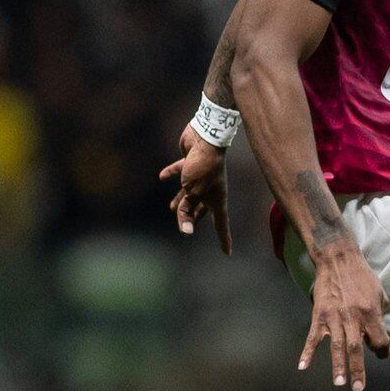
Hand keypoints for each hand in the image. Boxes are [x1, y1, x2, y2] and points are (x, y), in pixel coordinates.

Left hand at [161, 123, 231, 253]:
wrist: (205, 138)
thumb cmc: (202, 167)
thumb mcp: (193, 193)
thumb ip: (187, 210)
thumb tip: (185, 229)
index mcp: (216, 199)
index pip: (221, 224)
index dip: (224, 239)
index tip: (227, 252)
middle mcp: (210, 189)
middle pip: (202, 208)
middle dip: (193, 217)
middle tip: (187, 228)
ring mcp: (201, 176)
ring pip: (189, 193)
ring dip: (180, 200)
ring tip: (170, 207)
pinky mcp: (191, 164)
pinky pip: (180, 171)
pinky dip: (172, 174)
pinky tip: (162, 176)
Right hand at [301, 243, 389, 390]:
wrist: (338, 259)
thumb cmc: (362, 276)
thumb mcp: (379, 292)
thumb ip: (380, 314)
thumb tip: (376, 333)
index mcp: (371, 313)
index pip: (380, 339)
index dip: (383, 350)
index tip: (381, 354)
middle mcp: (353, 317)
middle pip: (357, 348)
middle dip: (358, 369)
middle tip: (359, 388)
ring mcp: (335, 317)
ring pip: (337, 346)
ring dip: (338, 366)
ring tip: (339, 383)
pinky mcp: (320, 314)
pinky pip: (313, 337)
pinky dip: (307, 352)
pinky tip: (303, 366)